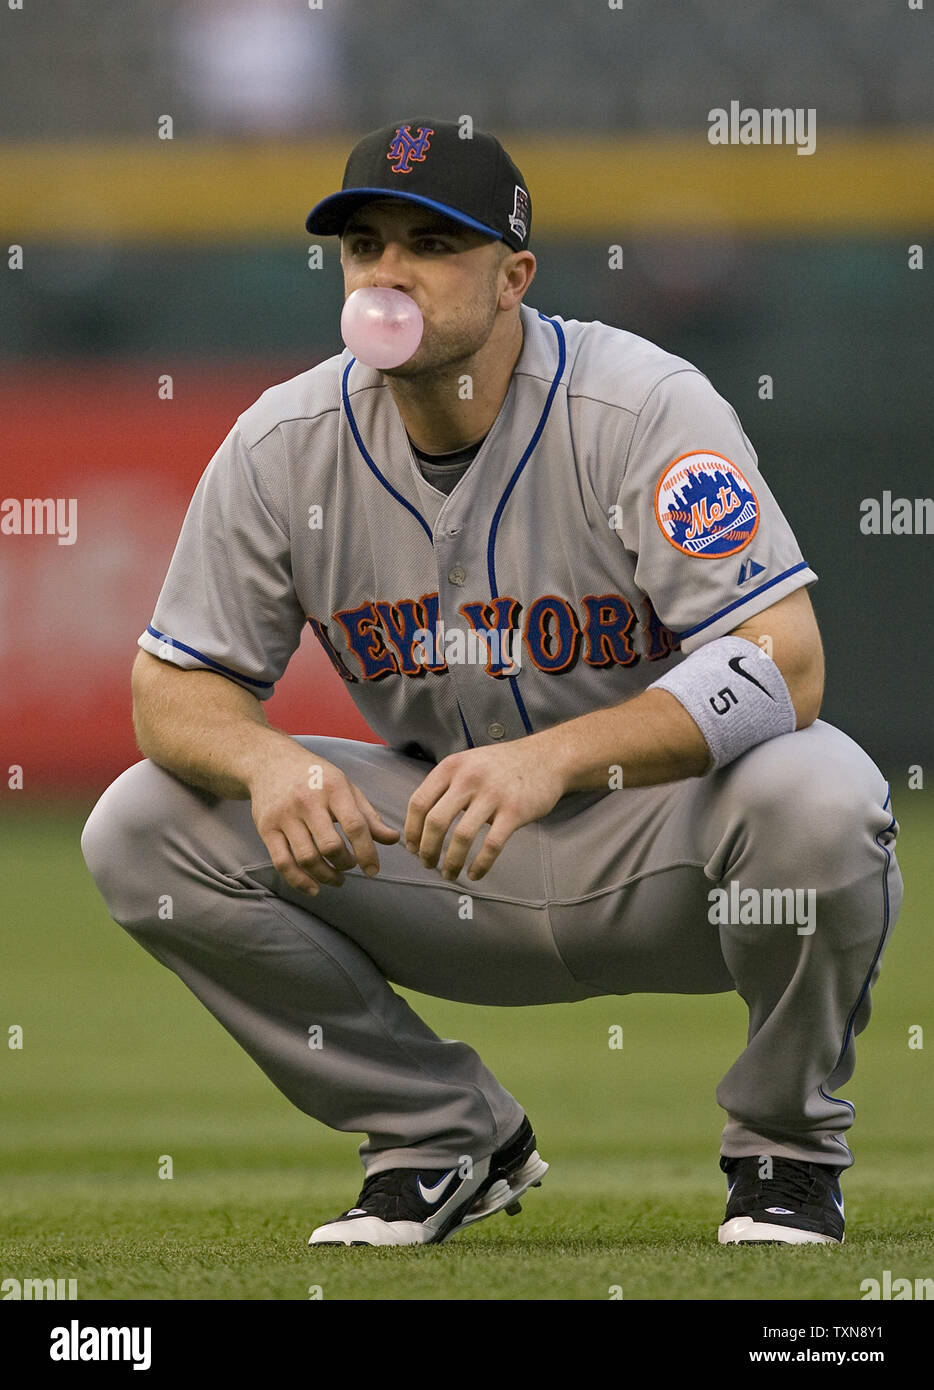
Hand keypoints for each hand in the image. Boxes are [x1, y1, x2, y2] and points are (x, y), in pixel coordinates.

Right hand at [248, 743, 398, 896]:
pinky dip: (299, 882)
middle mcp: (307, 801)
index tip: (374, 870)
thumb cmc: (316, 777)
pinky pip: (282, 863)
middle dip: (345, 864)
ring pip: (307, 858)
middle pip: (330, 846)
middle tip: (350, 865)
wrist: (270, 761)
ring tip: (336, 878)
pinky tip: (314, 888)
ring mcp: (284, 815)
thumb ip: (368, 815)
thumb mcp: (346, 787)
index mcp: (333, 788)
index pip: (354, 825)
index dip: (367, 852)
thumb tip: (393, 839)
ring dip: (326, 876)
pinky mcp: (266, 828)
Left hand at [404, 736, 566, 882]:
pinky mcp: (514, 812)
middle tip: (427, 864)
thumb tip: (421, 822)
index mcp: (452, 767)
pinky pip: (491, 846)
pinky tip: (474, 874)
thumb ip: (446, 786)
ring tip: (448, 874)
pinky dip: (479, 865)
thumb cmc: (502, 765)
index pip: (419, 802)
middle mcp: (469, 779)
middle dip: (427, 850)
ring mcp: (492, 795)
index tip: (412, 848)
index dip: (411, 830)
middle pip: (435, 822)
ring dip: (451, 862)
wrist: (546, 758)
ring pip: (461, 837)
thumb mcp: (468, 763)